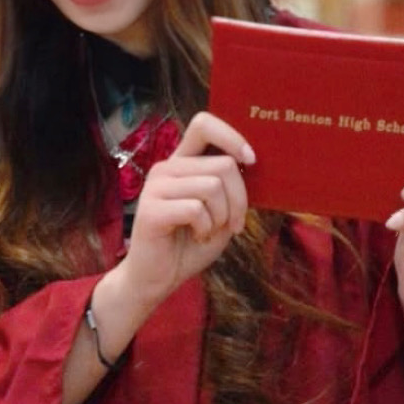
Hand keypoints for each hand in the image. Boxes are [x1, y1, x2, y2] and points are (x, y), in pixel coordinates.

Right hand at [103, 111, 253, 327]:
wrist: (158, 278)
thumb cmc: (190, 244)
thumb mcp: (221, 213)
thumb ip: (230, 188)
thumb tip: (253, 164)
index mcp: (183, 162)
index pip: (204, 125)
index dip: (232, 136)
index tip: (251, 160)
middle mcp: (167, 168)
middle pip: (223, 165)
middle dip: (239, 200)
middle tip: (232, 224)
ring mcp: (155, 187)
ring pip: (212, 187)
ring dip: (221, 217)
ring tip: (208, 231)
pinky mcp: (150, 210)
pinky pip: (196, 209)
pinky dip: (205, 228)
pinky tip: (195, 236)